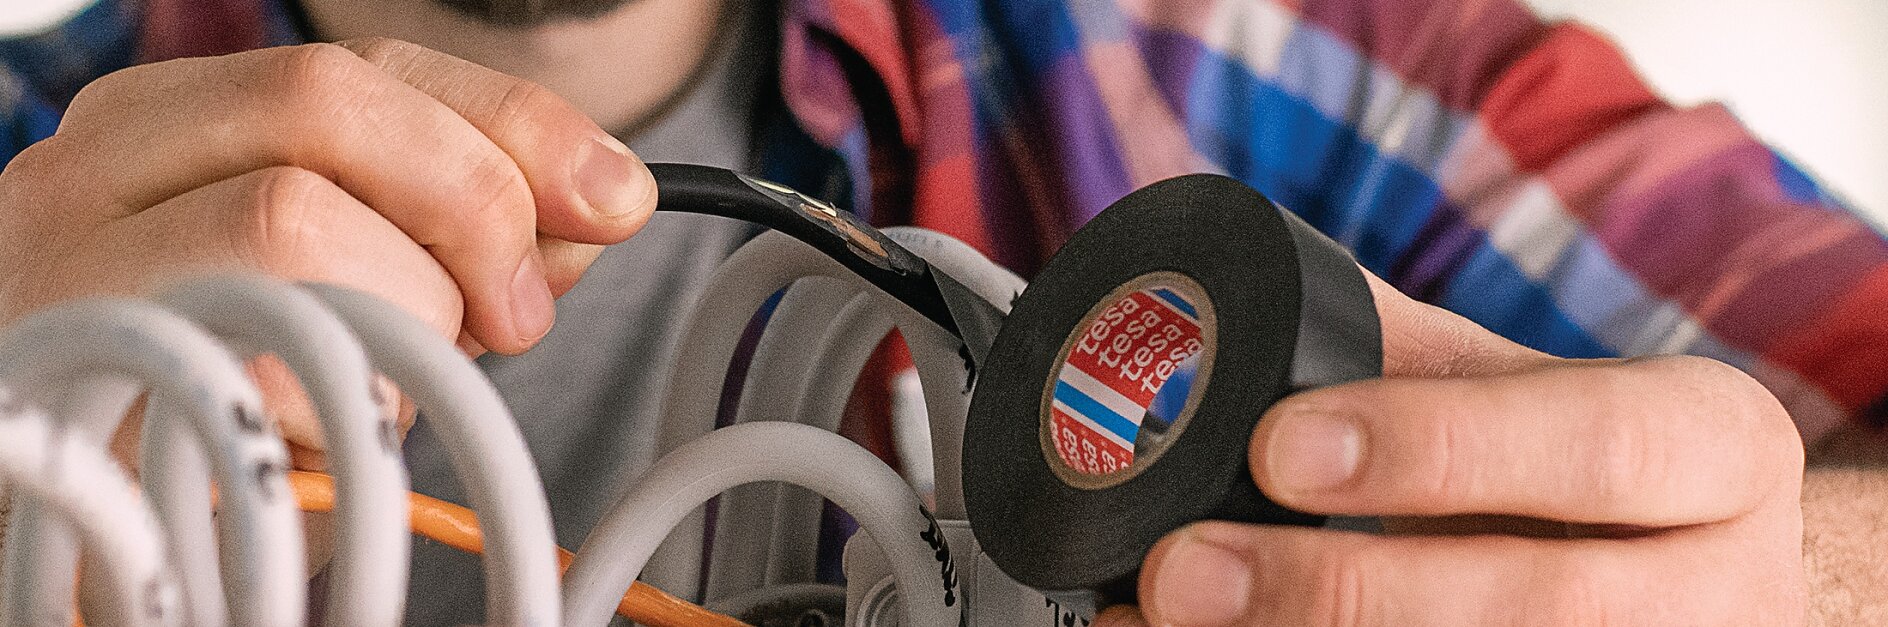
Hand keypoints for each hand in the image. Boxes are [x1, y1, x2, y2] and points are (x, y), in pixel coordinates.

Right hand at [0, 38, 656, 465]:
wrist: (80, 527)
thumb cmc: (222, 408)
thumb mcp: (354, 297)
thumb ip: (462, 237)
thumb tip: (597, 205)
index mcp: (170, 124)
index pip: (367, 68)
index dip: (514, 123)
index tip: (613, 196)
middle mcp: (97, 171)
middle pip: (325, 99)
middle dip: (470, 200)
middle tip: (519, 311)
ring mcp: (71, 270)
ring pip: (292, 211)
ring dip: (403, 311)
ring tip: (388, 381)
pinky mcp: (82, 377)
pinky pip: (259, 359)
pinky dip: (337, 403)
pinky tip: (325, 433)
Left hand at [1096, 272, 1806, 625]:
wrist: (1662, 588)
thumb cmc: (1563, 475)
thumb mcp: (1515, 396)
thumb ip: (1400, 354)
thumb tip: (1210, 321)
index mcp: (1718, 447)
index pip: (1598, 444)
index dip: (1437, 449)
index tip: (1279, 448)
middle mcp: (1730, 585)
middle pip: (1544, 606)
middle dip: (1344, 591)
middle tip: (1184, 567)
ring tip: (1176, 623)